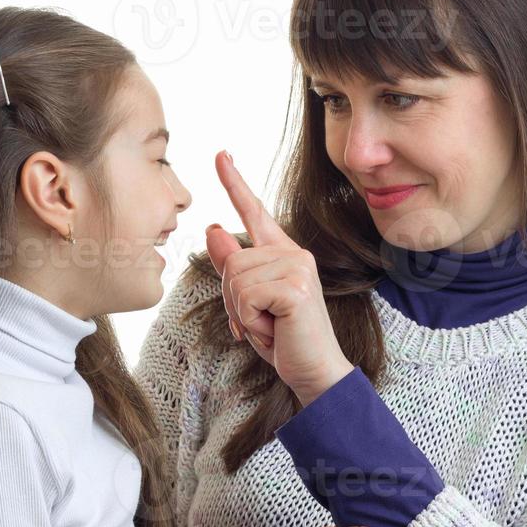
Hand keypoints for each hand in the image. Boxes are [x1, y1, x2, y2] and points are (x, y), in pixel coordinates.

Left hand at [205, 150, 353, 406]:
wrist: (314, 372)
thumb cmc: (284, 337)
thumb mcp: (249, 301)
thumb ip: (232, 267)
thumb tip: (213, 228)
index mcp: (283, 254)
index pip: (255, 211)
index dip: (235, 182)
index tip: (221, 154)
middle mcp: (294, 253)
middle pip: (231, 262)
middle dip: (232, 301)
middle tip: (260, 322)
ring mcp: (297, 267)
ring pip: (235, 279)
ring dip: (242, 313)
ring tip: (270, 325)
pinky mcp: (295, 287)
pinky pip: (245, 296)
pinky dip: (250, 321)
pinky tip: (274, 329)